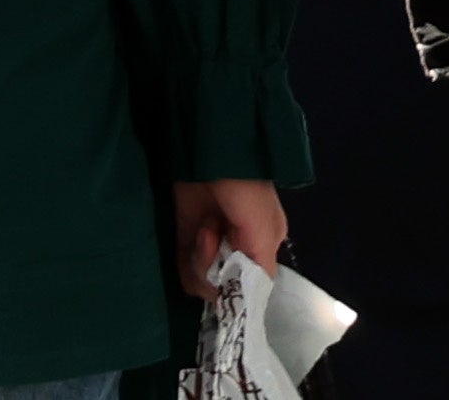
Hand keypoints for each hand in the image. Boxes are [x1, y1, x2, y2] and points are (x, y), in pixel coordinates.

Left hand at [175, 178, 286, 293]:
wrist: (209, 151)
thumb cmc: (244, 189)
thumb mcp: (263, 227)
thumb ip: (259, 265)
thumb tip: (247, 297)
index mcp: (263, 246)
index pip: (252, 287)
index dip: (236, 288)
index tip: (226, 271)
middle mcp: (238, 248)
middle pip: (225, 286)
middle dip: (213, 268)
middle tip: (210, 234)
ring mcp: (211, 241)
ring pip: (203, 280)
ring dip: (199, 260)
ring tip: (203, 227)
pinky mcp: (186, 232)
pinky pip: (185, 266)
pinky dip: (185, 261)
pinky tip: (192, 235)